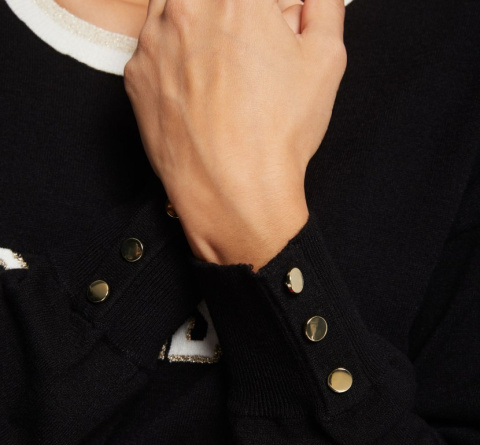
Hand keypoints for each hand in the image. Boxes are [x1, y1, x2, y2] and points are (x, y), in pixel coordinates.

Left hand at [125, 0, 346, 269]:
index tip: (270, 22)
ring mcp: (152, 40)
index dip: (265, 9)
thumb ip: (322, 3)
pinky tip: (200, 89)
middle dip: (232, 10)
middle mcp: (186, 4)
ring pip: (174, 6)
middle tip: (248, 44)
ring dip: (197, 20)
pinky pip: (154, 46)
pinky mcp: (135, 74)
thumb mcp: (326, 57)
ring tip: (222, 63)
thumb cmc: (279, 131)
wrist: (234, 192)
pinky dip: (175, 55)